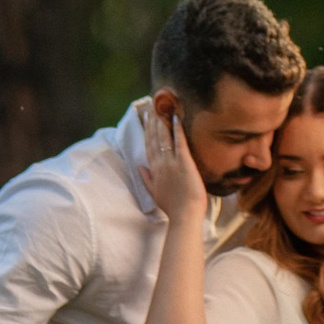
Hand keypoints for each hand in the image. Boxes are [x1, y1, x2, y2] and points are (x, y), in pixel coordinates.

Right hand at [144, 96, 209, 223]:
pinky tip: (176, 119)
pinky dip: (177, 130)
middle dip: (152, 122)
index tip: (146, 118)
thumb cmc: (173, 207)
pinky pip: (179, 143)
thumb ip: (146, 178)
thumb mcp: (155, 193)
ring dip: (162, 122)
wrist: (184, 216)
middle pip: (154, 139)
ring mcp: (172, 163)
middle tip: (152, 107)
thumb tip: (139, 167)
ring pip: (164, 138)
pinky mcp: (184, 163)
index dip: (147, 131)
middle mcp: (160, 164)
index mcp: (154, 171)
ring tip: (161, 109)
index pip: (149, 146)